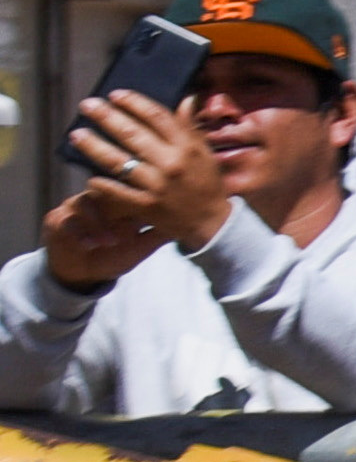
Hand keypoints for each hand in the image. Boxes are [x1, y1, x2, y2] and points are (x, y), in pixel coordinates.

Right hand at [36, 179, 154, 292]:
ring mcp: (76, 208)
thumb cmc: (115, 255)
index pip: (131, 188)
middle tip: (132, 222)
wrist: (83, 272)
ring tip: (111, 241)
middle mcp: (98, 199)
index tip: (154, 214)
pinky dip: (80, 233)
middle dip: (119, 204)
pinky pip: (67, 221)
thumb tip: (192, 224)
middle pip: (107, 190)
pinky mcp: (57, 220)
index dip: (143, 197)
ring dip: (99, 223)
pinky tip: (90, 245)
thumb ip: (161, 233)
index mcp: (120, 202)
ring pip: (86, 203)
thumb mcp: (142, 246)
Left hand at [63, 93, 229, 258]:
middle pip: (131, 134)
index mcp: (187, 147)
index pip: (157, 117)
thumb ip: (190, 127)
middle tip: (87, 105)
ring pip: (118, 161)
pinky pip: (117, 191)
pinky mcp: (146, 205)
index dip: (134, 103)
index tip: (115, 94)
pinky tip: (89, 174)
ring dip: (93, 146)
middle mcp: (171, 163)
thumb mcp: (205, 153)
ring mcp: (156, 185)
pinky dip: (101, 183)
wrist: (211, 222)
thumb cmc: (207, 183)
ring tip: (76, 134)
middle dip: (106, 117)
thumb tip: (184, 99)